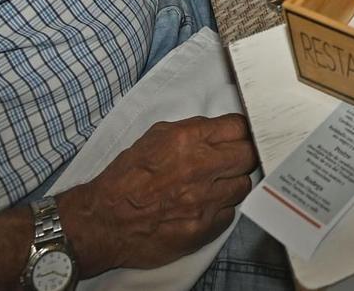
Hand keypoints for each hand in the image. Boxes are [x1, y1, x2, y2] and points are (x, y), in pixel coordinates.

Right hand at [62, 115, 256, 272]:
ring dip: (232, 183)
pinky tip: (204, 206)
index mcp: (187, 139)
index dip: (241, 130)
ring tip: (214, 185)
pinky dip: (220, 208)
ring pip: (243, 185)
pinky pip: (229, 213)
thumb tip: (217, 131)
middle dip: (242, 154)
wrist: (105, 220)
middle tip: (231, 159)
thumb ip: (191, 131)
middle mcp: (201, 167)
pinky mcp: (204, 228)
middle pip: (248, 154)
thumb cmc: (125, 178)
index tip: (240, 135)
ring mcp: (205, 200)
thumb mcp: (154, 137)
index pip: (238, 126)